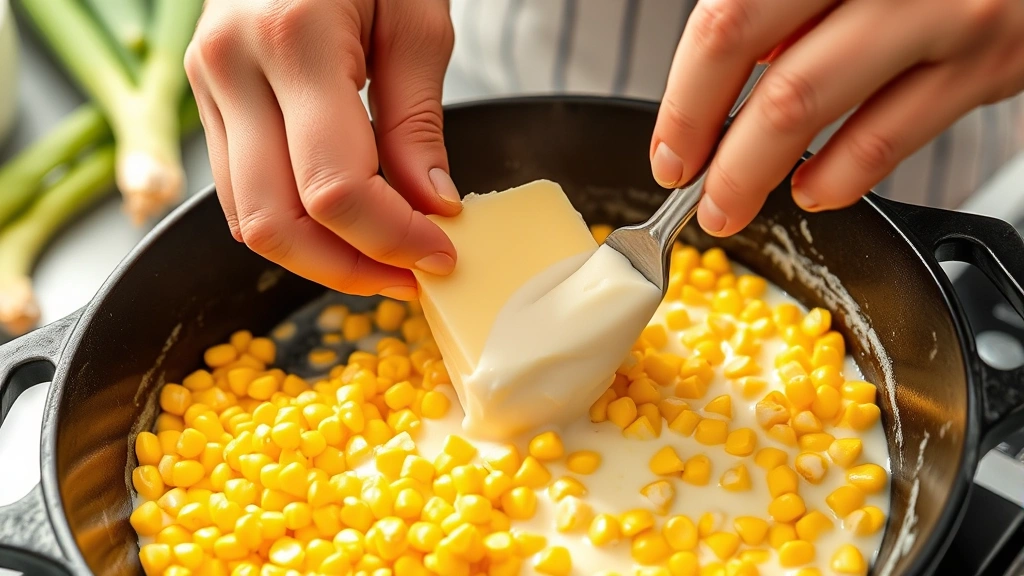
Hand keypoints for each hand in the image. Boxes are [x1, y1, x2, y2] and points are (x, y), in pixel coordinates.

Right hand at [185, 0, 460, 298]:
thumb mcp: (417, 18)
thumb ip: (418, 120)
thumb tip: (431, 206)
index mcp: (294, 39)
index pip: (335, 187)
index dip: (393, 238)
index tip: (442, 254)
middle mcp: (232, 67)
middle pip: (276, 224)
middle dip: (349, 270)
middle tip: (411, 276)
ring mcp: (206, 84)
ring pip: (248, 220)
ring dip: (318, 260)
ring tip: (382, 258)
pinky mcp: (205, 97)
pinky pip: (240, 190)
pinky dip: (293, 224)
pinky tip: (344, 224)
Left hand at [651, 0, 1023, 235]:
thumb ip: (786, 3)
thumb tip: (737, 62)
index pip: (728, 24)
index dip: (686, 102)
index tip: (671, 150)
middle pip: (774, 83)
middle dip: (720, 159)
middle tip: (693, 194)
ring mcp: (946, 18)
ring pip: (819, 113)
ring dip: (758, 177)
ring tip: (731, 205)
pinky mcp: (988, 64)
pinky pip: (893, 139)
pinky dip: (839, 179)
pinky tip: (812, 191)